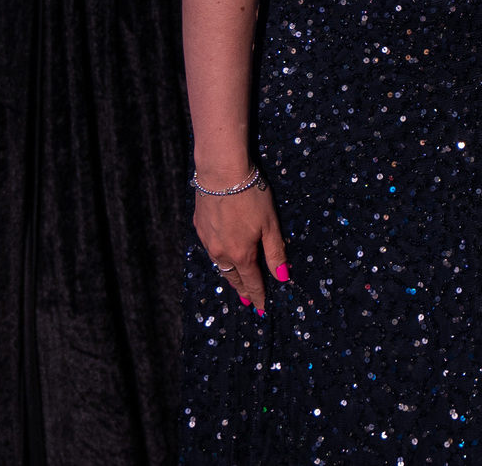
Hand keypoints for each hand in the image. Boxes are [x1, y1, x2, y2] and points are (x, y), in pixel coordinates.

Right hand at [192, 171, 288, 314]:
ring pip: (219, 264)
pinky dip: (218, 256)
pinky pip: (210, 248)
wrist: (220, 172)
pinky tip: (220, 253)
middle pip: (233, 277)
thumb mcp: (270, 224)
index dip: (258, 296)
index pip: (252, 282)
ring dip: (229, 274)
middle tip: (248, 299)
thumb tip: (282, 277)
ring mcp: (207, 239)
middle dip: (242, 289)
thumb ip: (275, 252)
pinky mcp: (199, 225)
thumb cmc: (250, 196)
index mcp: (240, 254)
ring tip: (236, 281)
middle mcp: (220, 251)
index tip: (261, 308)